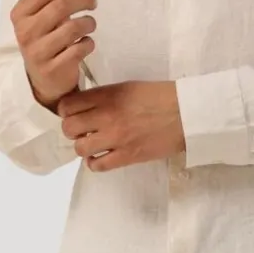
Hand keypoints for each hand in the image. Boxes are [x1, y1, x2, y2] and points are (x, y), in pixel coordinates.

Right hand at [10, 0, 97, 107]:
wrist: (43, 78)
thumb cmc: (45, 35)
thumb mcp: (42, 10)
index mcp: (20, 12)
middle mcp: (25, 31)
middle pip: (61, 5)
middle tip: (93, 1)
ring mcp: (37, 52)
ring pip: (73, 27)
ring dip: (89, 23)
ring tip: (89, 24)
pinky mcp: (53, 68)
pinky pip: (80, 49)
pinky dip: (89, 43)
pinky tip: (86, 43)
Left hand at [57, 81, 185, 172]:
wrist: (187, 113)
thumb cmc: (161, 96)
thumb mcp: (129, 87)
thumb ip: (105, 95)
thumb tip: (86, 106)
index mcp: (108, 95)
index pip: (68, 105)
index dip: (66, 110)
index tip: (73, 113)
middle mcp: (108, 116)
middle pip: (69, 127)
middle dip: (72, 129)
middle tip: (82, 130)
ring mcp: (116, 138)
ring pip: (80, 148)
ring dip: (83, 147)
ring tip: (93, 144)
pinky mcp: (127, 156)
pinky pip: (98, 166)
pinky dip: (95, 163)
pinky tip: (101, 157)